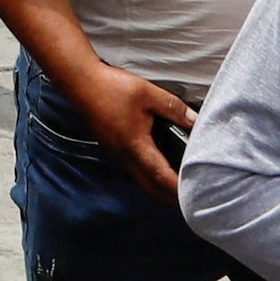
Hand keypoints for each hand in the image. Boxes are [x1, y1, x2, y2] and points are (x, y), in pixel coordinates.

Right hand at [62, 62, 201, 205]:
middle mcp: (125, 157)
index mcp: (136, 146)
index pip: (163, 178)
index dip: (181, 190)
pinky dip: (152, 178)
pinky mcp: (114, 150)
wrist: (79, 82)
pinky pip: (136, 173)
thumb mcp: (147, 92)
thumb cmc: (111, 87)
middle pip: (153, 190)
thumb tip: (196, 121)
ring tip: (184, 183)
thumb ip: (173, 107)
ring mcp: (118, 156)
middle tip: (196, 193)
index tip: (200, 194)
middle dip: (174, 198)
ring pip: (144, 183)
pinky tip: (163, 165)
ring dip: (163, 189)